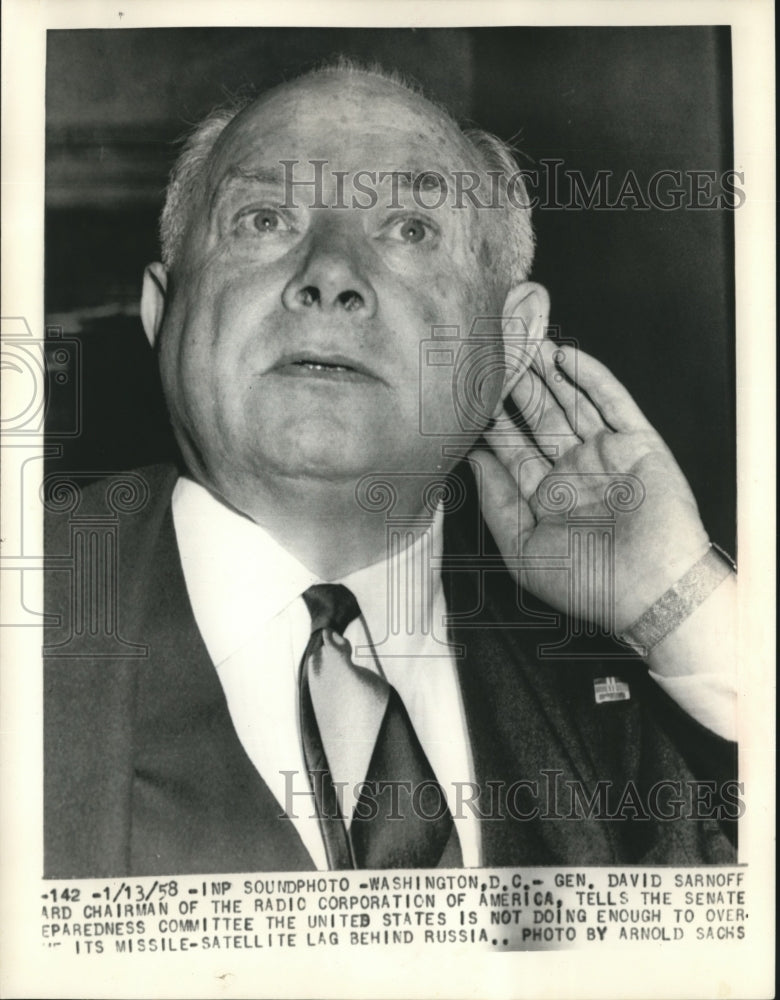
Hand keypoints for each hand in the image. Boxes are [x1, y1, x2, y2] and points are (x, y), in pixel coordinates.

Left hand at [470, 338, 710, 632]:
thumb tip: (475, 462)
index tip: (468, 395)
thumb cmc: (589, 585)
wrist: (652, 592)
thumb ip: (497, 504)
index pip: (513, 450)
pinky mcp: (638, 444)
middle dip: (517, 388)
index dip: (492, 422)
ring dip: (549, 375)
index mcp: (546, 498)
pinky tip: (565, 357)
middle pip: (539, 419)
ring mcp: (606, 456)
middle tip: (495, 356)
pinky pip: (612, 402)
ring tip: (524, 343)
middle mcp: (574, 473)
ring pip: (572, 404)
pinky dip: (590, 378)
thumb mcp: (524, 550)